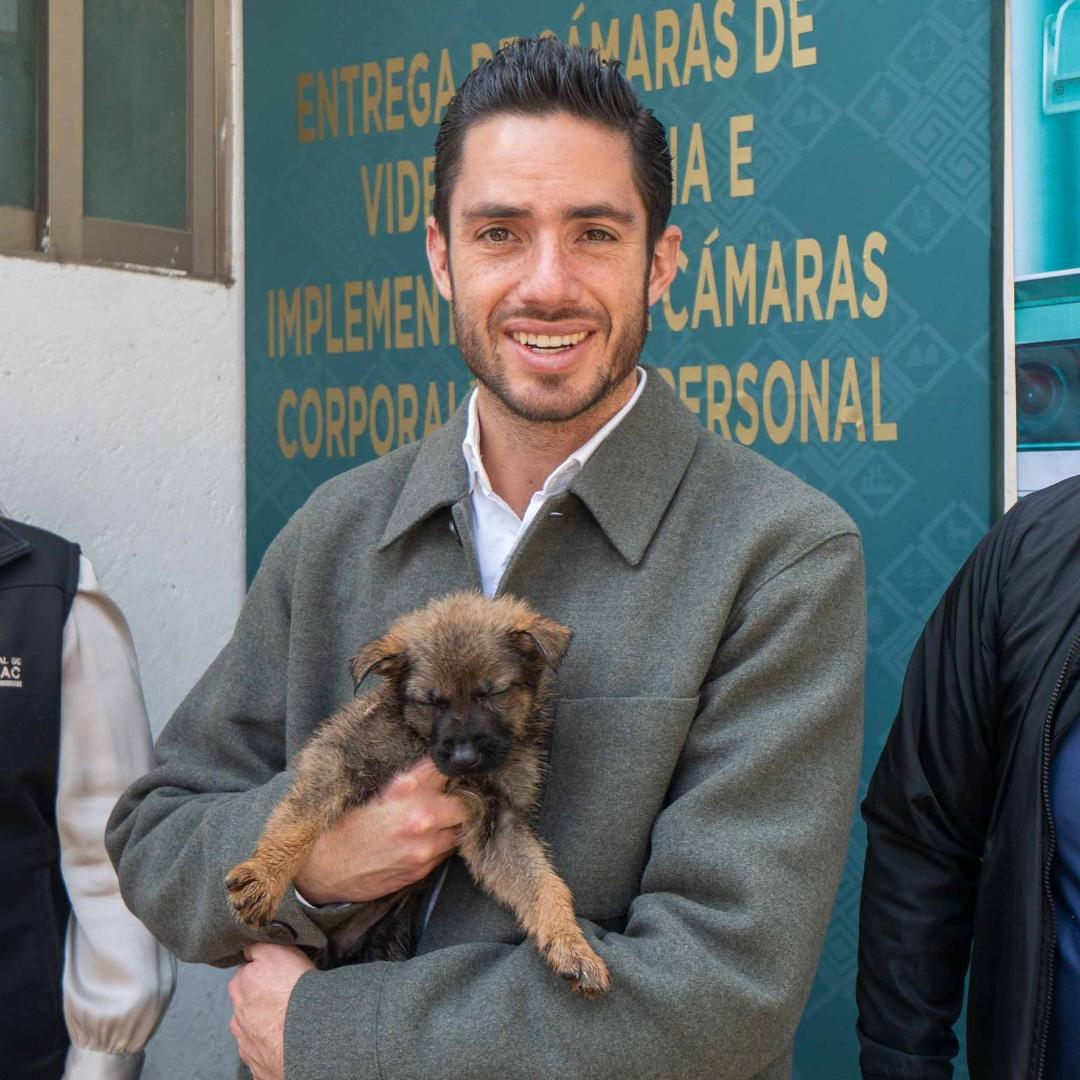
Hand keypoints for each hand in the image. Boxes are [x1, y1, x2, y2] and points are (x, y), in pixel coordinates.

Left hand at [228, 943, 313, 1079]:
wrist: (308, 1033)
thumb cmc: (292, 988)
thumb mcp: (275, 950)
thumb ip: (257, 947)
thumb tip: (248, 947)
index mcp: (238, 988)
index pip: (245, 974)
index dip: (262, 971)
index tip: (278, 973)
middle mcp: (237, 1018)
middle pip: (247, 1004)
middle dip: (261, 1000)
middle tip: (285, 996)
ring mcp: (247, 1045)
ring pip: (255, 1030)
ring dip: (266, 1025)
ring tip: (289, 1020)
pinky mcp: (259, 1067)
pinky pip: (265, 1054)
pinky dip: (274, 1047)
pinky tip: (288, 1040)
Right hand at [293, 757, 467, 904]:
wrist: (324, 868)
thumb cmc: (345, 825)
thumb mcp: (377, 792)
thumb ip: (412, 779)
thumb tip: (439, 765)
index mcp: (408, 794)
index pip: (447, 773)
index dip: (452, 770)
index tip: (453, 769)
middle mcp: (421, 822)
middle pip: (464, 805)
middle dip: (459, 799)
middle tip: (449, 795)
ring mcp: (424, 850)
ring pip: (459, 831)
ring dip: (453, 824)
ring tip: (438, 818)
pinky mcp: (421, 872)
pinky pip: (445, 853)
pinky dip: (441, 843)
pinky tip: (426, 837)